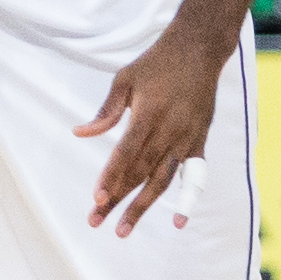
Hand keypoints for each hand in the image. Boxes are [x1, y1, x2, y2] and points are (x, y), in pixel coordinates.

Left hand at [77, 24, 225, 235]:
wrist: (200, 50)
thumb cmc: (157, 63)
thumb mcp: (125, 79)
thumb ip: (106, 111)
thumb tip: (80, 133)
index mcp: (149, 113)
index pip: (125, 153)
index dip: (110, 178)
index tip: (97, 199)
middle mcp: (169, 131)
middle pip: (139, 172)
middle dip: (117, 199)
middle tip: (95, 221)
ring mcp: (186, 139)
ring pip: (162, 180)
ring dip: (142, 207)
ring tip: (123, 229)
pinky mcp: (199, 142)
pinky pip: (193, 177)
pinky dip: (187, 200)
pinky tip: (179, 222)